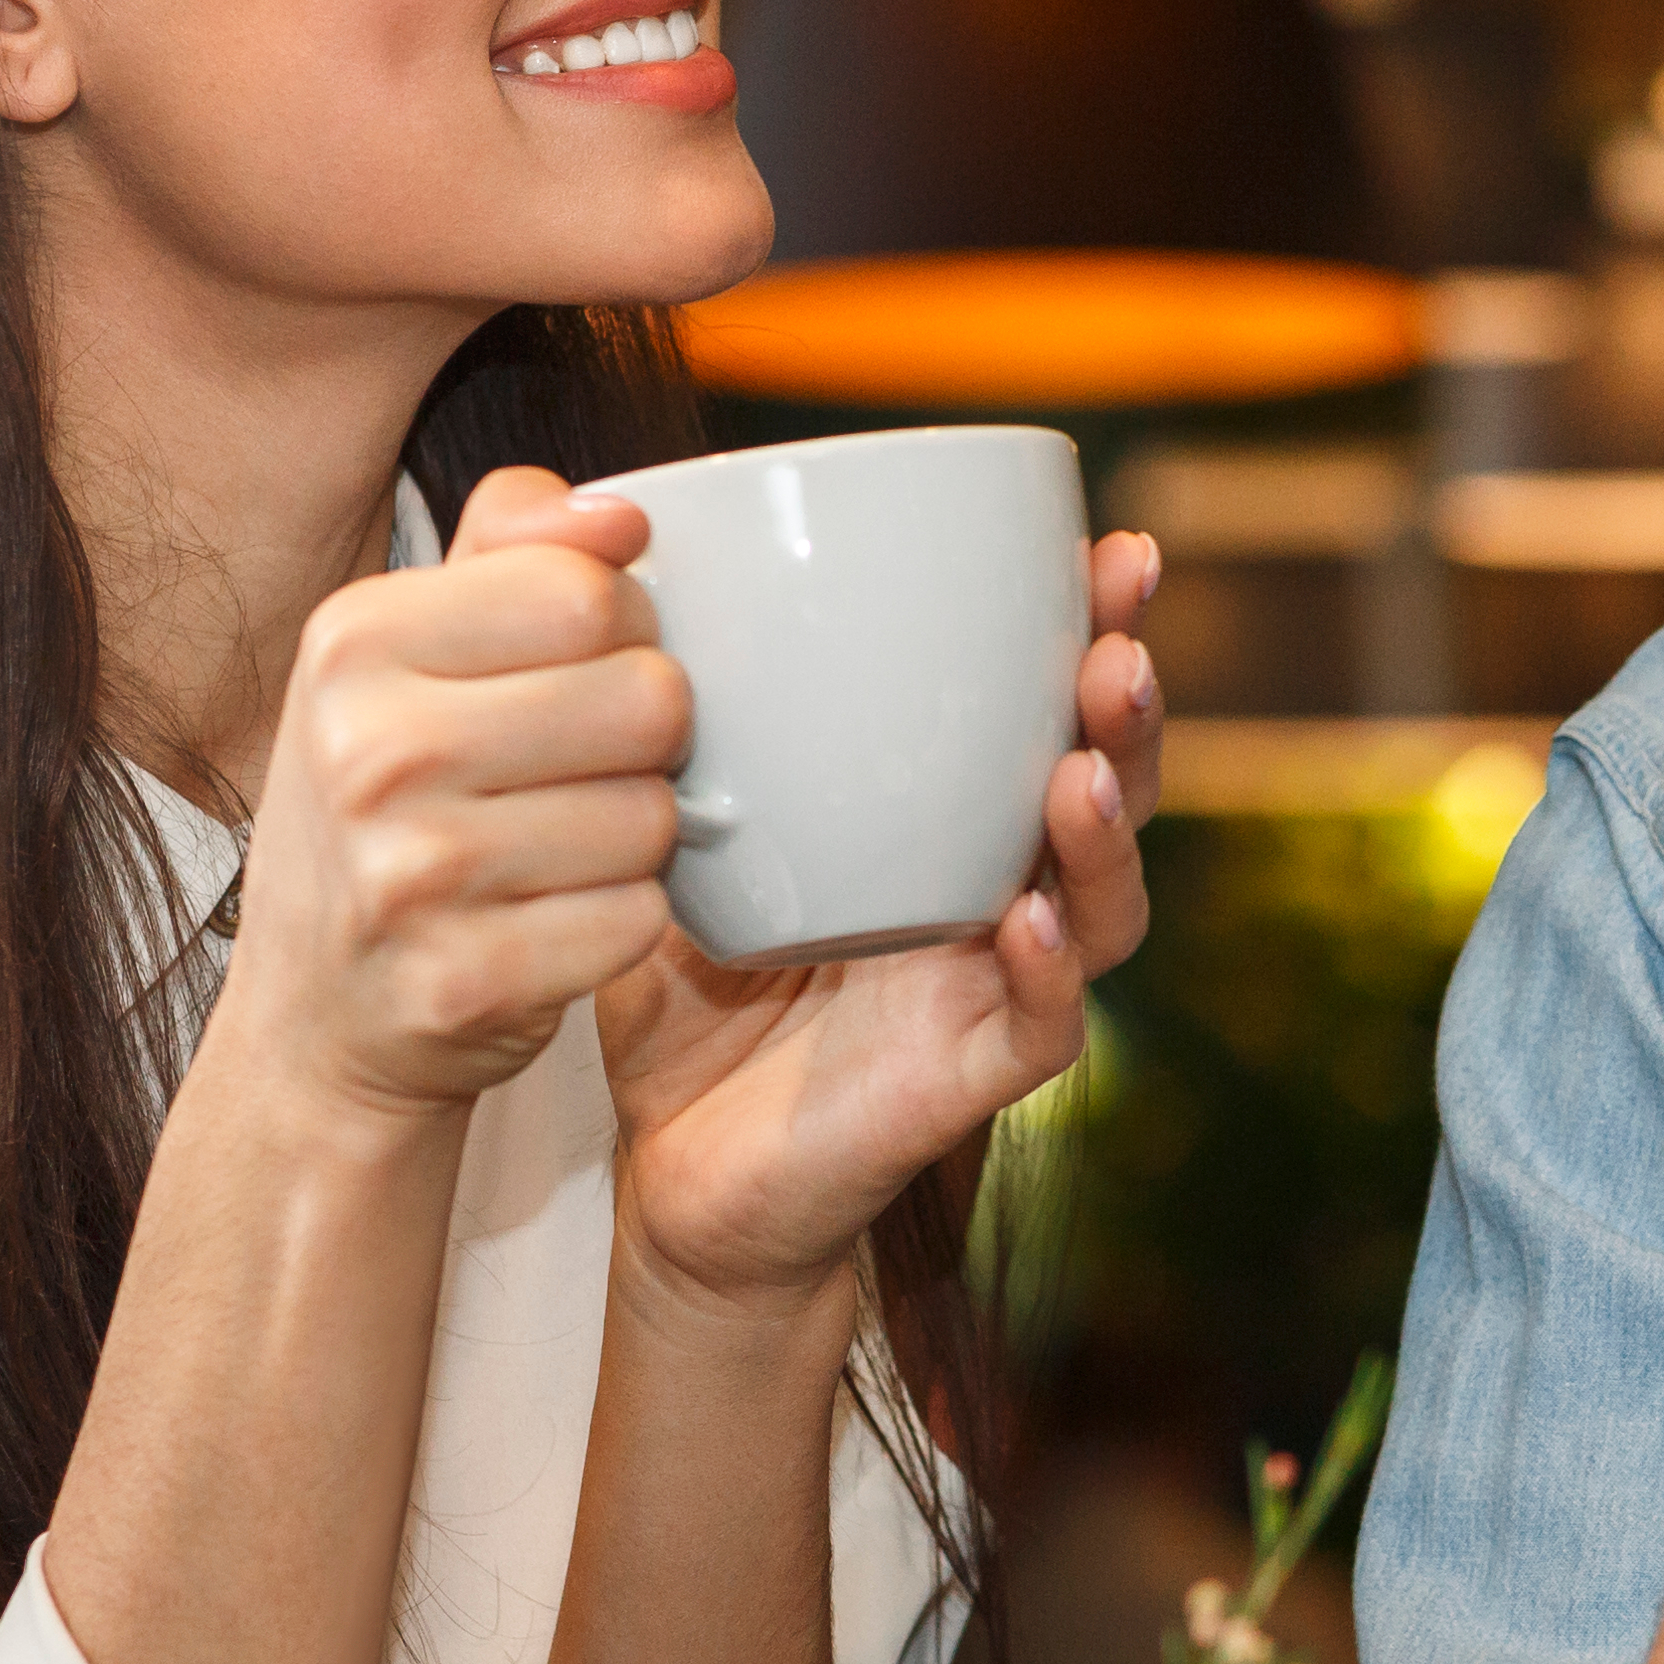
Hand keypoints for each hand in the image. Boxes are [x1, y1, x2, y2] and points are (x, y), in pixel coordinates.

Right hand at [203, 467, 690, 1124]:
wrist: (314, 1019)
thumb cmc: (383, 814)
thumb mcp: (404, 655)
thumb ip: (512, 551)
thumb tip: (620, 515)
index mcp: (353, 641)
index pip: (588, 591)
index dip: (622, 631)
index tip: (578, 670)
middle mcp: (367, 751)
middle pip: (647, 700)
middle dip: (643, 739)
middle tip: (574, 773)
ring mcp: (408, 876)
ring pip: (653, 817)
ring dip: (634, 840)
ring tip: (554, 851)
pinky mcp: (461, 983)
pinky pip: (638, 921)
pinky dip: (618, 926)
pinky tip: (548, 923)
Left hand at [586, 526, 1170, 1325]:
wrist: (669, 1168)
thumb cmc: (680, 985)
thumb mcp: (641, 812)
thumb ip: (601, 670)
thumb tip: (537, 495)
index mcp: (940, 811)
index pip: (1038, 700)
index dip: (1086, 624)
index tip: (1099, 542)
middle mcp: (991, 884)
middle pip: (1105, 779)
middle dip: (1126, 704)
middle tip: (1116, 637)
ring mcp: (990, 982)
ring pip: (1101, 899)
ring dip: (1108, 827)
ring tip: (1082, 766)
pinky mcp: (967, 1076)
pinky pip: (1041, 1024)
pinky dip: (1048, 972)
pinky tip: (1027, 918)